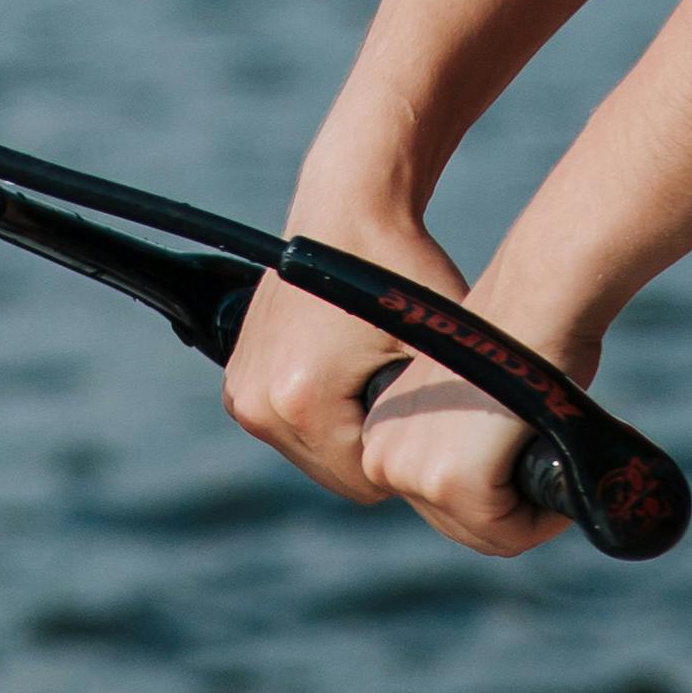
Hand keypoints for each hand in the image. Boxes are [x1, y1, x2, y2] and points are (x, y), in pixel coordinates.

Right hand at [222, 211, 462, 506]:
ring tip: (369, 377)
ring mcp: (241, 395)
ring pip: (312, 456)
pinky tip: (342, 372)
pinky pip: (289, 428)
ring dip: (343, 434)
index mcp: (302, 403)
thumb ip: (443, 417)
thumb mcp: (437, 345)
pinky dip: (319, 414)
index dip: (403, 456)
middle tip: (400, 396)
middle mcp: (258, 406)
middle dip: (369, 448)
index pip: (364, 484)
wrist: (347, 208)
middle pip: (333, 477)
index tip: (424, 416)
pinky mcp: (237, 383)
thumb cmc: (400, 269)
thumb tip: (454, 468)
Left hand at [360, 343, 564, 557]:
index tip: (526, 466)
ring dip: (529, 517)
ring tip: (559, 471)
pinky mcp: (451, 481)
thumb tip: (487, 478)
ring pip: (483, 534)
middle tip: (553, 473)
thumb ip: (459, 444)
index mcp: (380, 435)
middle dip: (512, 512)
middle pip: (458, 526)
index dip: (494, 497)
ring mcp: (413, 472)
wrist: (535, 301)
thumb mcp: (467, 400)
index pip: (438, 504)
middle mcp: (382, 456)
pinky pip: (507, 533)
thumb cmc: (519, 337)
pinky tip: (559, 476)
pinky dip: (542, 518)